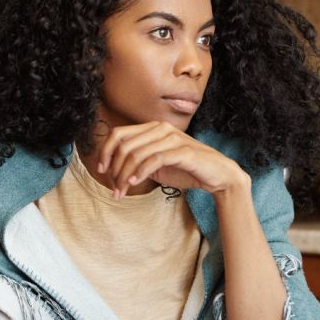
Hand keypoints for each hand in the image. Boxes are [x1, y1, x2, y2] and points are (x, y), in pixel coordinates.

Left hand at [97, 121, 250, 199]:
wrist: (218, 176)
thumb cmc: (185, 170)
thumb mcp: (155, 164)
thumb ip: (136, 161)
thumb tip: (110, 169)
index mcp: (152, 128)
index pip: (118, 134)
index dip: (105, 151)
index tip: (101, 169)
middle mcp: (161, 128)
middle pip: (124, 146)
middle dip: (114, 169)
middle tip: (114, 188)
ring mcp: (173, 138)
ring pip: (136, 154)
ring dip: (124, 175)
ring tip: (122, 191)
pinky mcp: (183, 151)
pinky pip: (154, 159)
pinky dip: (140, 172)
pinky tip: (134, 183)